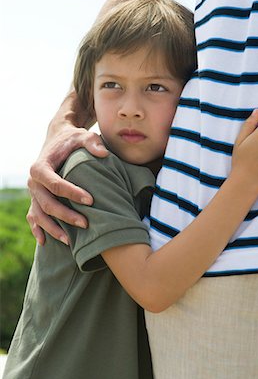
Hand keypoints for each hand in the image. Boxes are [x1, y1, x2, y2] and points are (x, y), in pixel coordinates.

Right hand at [27, 95, 108, 245]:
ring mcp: (33, 193)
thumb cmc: (71, 139)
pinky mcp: (35, 200)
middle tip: (86, 224)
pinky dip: (38, 230)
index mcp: (41, 167)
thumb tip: (103, 153)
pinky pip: (33, 218)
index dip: (72, 193)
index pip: (55, 184)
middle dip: (65, 216)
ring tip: (70, 241)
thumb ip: (92, 142)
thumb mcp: (82, 135)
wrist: (57, 139)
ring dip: (53, 229)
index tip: (91, 200)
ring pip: (39, 215)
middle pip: (47, 203)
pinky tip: (46, 242)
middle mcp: (33, 182)